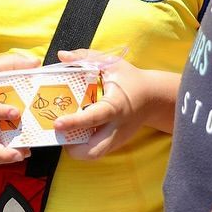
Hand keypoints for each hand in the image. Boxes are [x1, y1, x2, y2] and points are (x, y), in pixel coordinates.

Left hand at [52, 50, 177, 159]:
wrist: (154, 97)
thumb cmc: (130, 79)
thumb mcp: (111, 63)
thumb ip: (85, 57)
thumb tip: (62, 56)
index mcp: (116, 105)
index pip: (95, 117)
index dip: (75, 122)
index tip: (57, 123)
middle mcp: (117, 127)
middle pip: (93, 151)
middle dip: (72, 148)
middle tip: (60, 133)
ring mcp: (117, 138)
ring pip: (94, 155)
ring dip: (76, 149)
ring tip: (66, 133)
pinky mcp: (116, 144)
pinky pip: (97, 151)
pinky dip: (83, 146)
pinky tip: (76, 132)